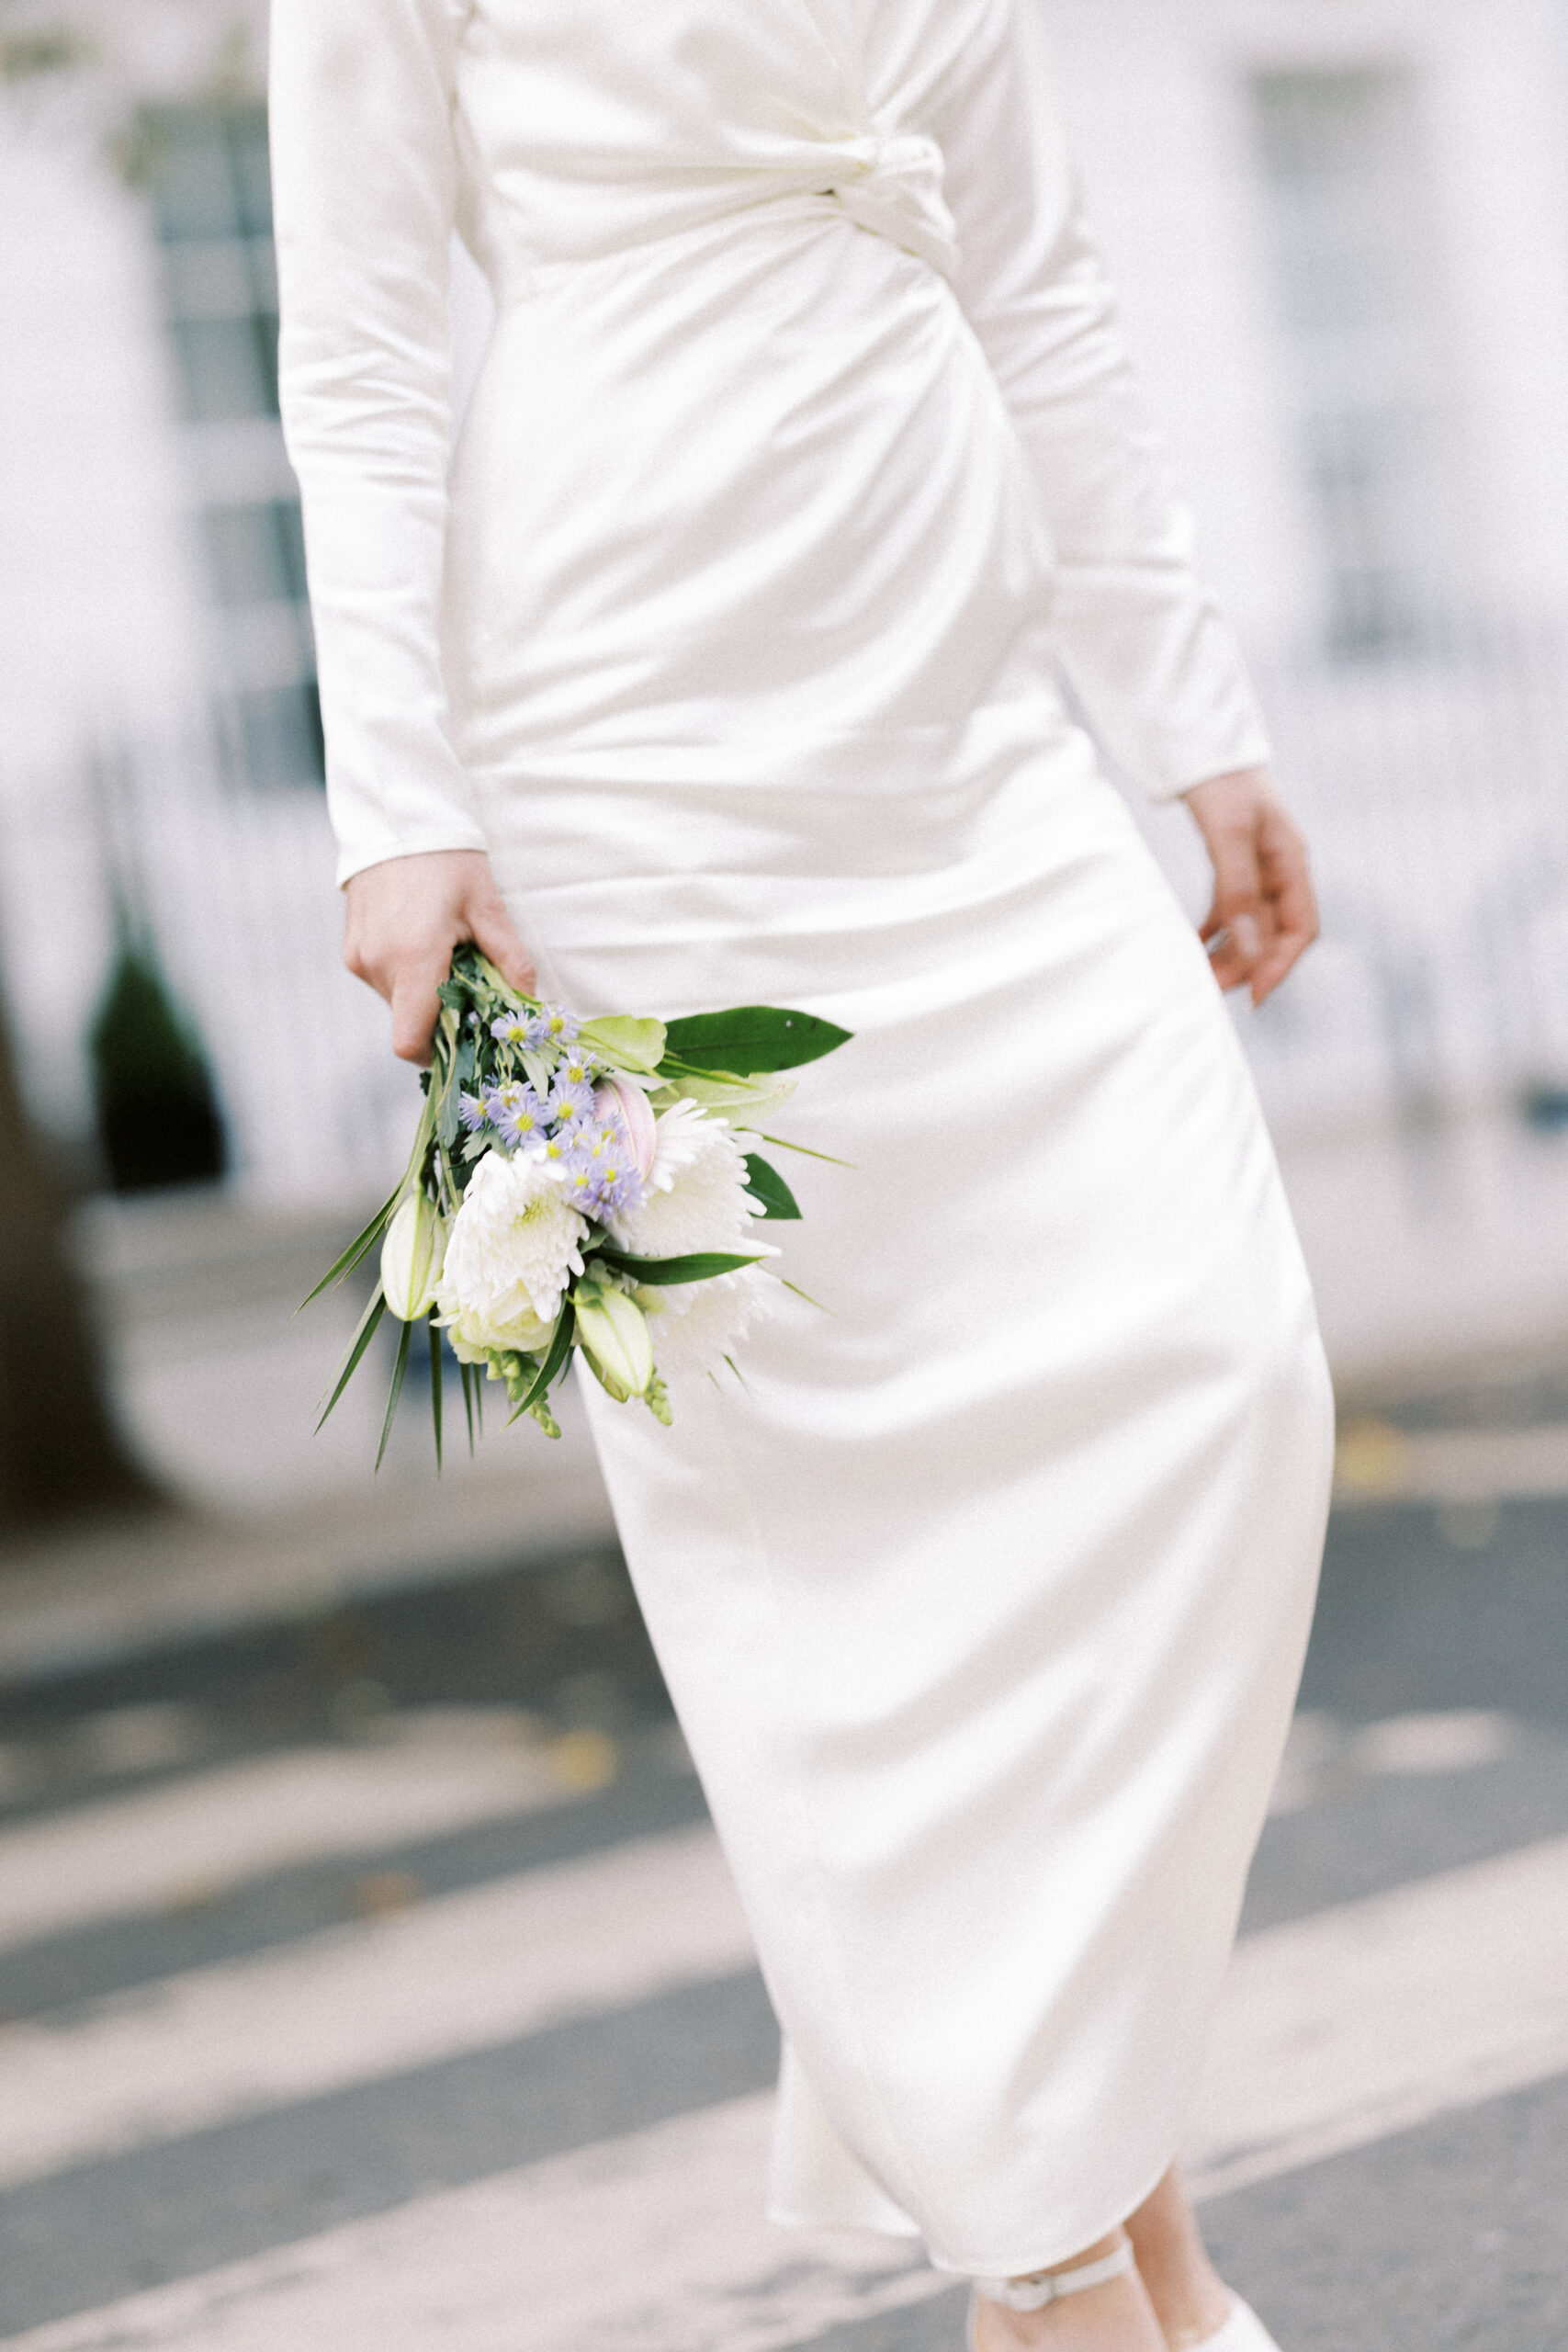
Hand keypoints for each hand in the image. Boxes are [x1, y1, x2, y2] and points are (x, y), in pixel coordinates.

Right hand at [342, 849, 535, 1063]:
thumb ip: (511, 963)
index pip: (411, 1042)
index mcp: (413, 958)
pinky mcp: (351, 949)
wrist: (398, 819)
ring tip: (444, 953)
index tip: (465, 1039)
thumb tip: (530, 1006)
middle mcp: (377, 964)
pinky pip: (383, 981)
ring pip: (397, 1003)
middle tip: (469, 983)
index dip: (438, 1054)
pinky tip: (423, 942)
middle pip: (410, 1023)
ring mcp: (359, 957)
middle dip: (441, 1014)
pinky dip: (406, 976)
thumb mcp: (490, 909)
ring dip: (423, 993)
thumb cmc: (450, 862)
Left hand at [1181, 767, 1318, 1006]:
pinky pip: (1230, 909)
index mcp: (1292, 864)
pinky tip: (1193, 945)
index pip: (1301, 929)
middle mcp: (1281, 871)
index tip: (1254, 995)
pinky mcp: (1235, 865)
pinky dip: (1214, 930)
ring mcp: (1259, 869)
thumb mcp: (1229, 836)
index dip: (1281, 964)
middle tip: (1212, 991)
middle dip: (1247, 966)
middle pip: (1273, 933)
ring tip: (1200, 976)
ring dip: (1228, 953)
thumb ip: (1238, 889)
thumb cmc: (1224, 786)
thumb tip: (1247, 948)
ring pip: (1249, 925)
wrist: (1206, 748)